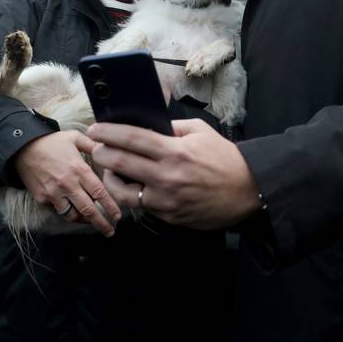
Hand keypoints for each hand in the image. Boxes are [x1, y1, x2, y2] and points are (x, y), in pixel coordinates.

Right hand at [13, 130, 121, 236]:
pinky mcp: (42, 199)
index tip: (118, 215)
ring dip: (84, 221)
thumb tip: (109, 148)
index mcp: (79, 169)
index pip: (99, 192)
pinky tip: (75, 213)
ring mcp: (53, 193)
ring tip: (93, 223)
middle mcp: (67, 184)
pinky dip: (68, 213)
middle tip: (110, 231)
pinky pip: (58, 211)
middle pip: (88, 210)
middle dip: (101, 223)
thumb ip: (93, 145)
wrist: (22, 147)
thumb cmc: (51, 141)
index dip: (110, 206)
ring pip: (72, 215)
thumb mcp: (75, 137)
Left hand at [88, 118, 262, 229]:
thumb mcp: (200, 132)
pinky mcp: (168, 217)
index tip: (95, 129)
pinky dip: (133, 193)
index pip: (131, 139)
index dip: (108, 133)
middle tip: (96, 147)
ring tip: (111, 169)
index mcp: (174, 151)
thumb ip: (172, 127)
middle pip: (119, 163)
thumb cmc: (225, 159)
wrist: (248, 191)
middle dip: (101, 153)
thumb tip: (147, 125)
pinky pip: (141, 205)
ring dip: (110, 178)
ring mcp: (166, 200)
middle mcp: (167, 176)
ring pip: (122, 191)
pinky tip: (134, 184)